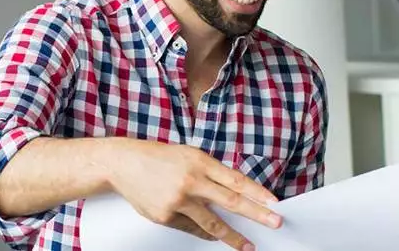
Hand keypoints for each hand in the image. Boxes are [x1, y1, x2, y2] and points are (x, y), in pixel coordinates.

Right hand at [105, 139, 281, 250]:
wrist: (122, 164)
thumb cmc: (158, 158)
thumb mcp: (189, 156)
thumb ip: (211, 173)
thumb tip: (236, 192)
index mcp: (199, 162)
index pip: (235, 180)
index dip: (257, 193)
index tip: (274, 203)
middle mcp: (190, 181)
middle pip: (230, 201)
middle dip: (256, 214)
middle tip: (275, 222)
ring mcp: (177, 200)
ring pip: (212, 223)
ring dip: (233, 236)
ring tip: (247, 245)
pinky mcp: (165, 216)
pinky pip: (191, 228)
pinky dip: (204, 232)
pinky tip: (214, 236)